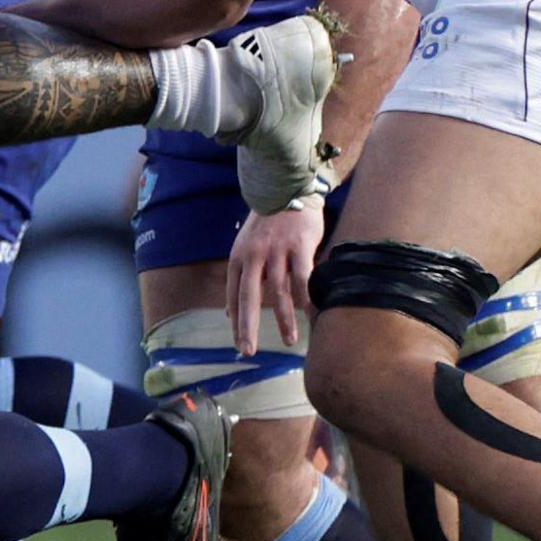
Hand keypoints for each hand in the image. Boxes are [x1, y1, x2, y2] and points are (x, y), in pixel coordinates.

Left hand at [225, 197, 323, 355]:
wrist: (286, 189)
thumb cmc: (268, 224)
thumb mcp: (246, 249)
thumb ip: (242, 279)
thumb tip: (230, 311)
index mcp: (239, 258)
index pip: (234, 295)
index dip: (236, 321)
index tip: (240, 344)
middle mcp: (254, 256)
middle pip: (249, 297)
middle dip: (248, 327)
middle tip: (249, 351)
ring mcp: (277, 251)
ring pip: (279, 292)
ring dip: (284, 319)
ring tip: (289, 340)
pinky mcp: (299, 246)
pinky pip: (303, 277)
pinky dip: (306, 297)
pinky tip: (310, 314)